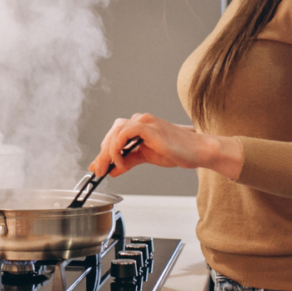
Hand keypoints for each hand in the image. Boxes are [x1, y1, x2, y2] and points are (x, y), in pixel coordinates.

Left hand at [88, 114, 242, 179]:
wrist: (196, 151)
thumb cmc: (175, 151)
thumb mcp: (146, 157)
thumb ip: (128, 161)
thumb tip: (112, 170)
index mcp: (137, 124)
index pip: (113, 135)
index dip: (102, 152)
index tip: (95, 167)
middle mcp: (138, 119)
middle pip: (112, 134)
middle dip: (102, 154)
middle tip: (98, 171)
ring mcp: (144, 121)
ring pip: (115, 133)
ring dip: (108, 153)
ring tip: (110, 168)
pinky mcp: (149, 127)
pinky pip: (125, 133)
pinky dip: (118, 148)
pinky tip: (121, 161)